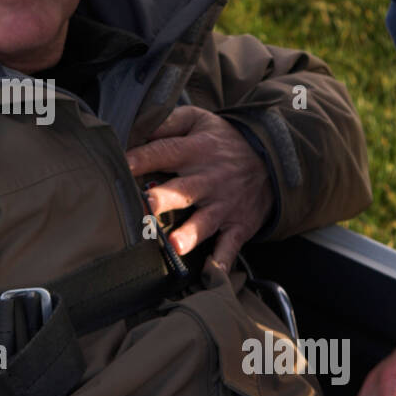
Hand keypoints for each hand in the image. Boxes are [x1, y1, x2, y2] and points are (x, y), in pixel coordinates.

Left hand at [124, 106, 273, 271]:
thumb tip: (135, 130)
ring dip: (190, 235)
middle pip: (183, 190)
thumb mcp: (198, 120)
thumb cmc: (222, 141)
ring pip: (205, 222)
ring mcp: (224, 205)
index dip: (143, 158)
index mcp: (196, 150)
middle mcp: (209, 179)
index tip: (122, 164)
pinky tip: (213, 275)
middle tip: (146, 206)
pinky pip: (231, 246)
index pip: (165, 152)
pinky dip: (223, 261)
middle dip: (164, 199)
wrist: (272, 159)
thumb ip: (167, 123)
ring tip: (174, 246)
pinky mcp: (239, 225)